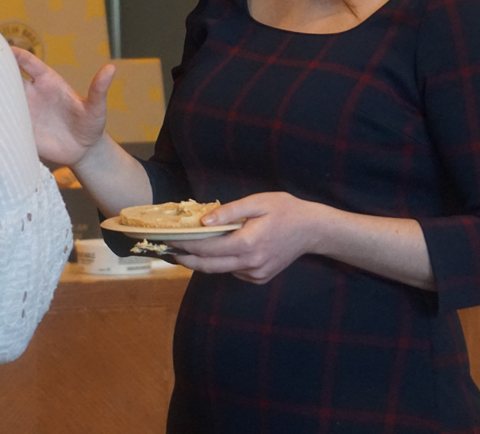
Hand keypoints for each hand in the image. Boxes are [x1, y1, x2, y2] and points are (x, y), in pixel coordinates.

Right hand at [11, 46, 115, 166]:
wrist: (82, 149)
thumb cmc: (90, 123)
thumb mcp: (96, 108)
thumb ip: (98, 89)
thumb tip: (111, 68)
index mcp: (47, 82)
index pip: (27, 63)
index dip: (16, 55)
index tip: (4, 48)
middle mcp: (31, 93)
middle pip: (7, 77)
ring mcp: (23, 111)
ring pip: (1, 98)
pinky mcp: (19, 130)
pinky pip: (2, 122)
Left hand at [173, 192, 329, 283]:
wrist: (312, 230)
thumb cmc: (285, 210)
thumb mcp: (257, 202)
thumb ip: (229, 212)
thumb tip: (203, 221)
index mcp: (247, 243)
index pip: (206, 247)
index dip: (184, 244)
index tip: (167, 239)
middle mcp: (250, 263)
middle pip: (207, 265)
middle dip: (185, 258)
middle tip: (167, 249)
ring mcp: (255, 273)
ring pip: (219, 270)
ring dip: (200, 261)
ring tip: (185, 248)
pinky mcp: (259, 277)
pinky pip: (232, 271)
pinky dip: (221, 262)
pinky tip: (218, 250)